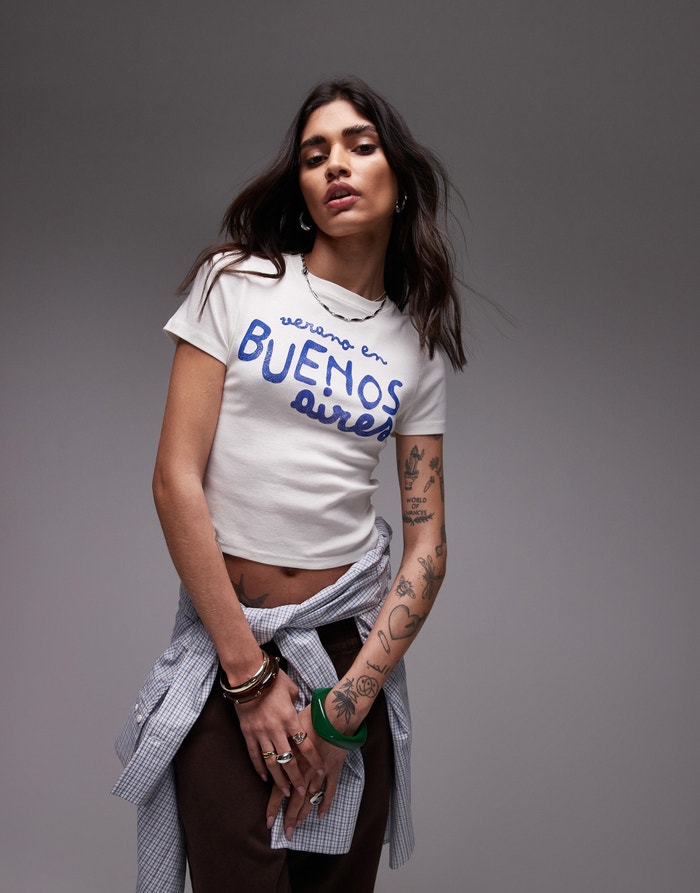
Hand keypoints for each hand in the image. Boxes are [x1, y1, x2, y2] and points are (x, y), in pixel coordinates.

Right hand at [234, 669, 323, 796]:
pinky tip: (265, 779)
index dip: (314, 760)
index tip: (321, 772)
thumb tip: (300, 713)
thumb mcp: (292, 690)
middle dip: (297, 778)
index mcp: (290, 719)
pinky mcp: (248, 734)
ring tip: (286, 792)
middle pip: (289, 760)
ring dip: (279, 779)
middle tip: (303, 792)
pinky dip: (260, 769)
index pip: (305, 745)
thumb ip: (297, 705)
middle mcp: (276, 729)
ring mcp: (260, 733)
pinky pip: (254, 755)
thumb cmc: (273, 680)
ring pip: (271, 762)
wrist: (248, 676)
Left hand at [265, 704, 346, 837]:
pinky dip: (326, 803)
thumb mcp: (290, 727)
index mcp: (292, 762)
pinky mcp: (334, 770)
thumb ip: (281, 741)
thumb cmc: (311, 717)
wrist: (336, 715)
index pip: (279, 789)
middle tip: (285, 834)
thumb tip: (269, 742)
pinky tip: (320, 815)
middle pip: (295, 800)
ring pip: (311, 799)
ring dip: (304, 814)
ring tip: (297, 828)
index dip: (274, 807)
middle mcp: (305, 771)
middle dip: (289, 818)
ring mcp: (320, 773)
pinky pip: (330, 790)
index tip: (268, 822)